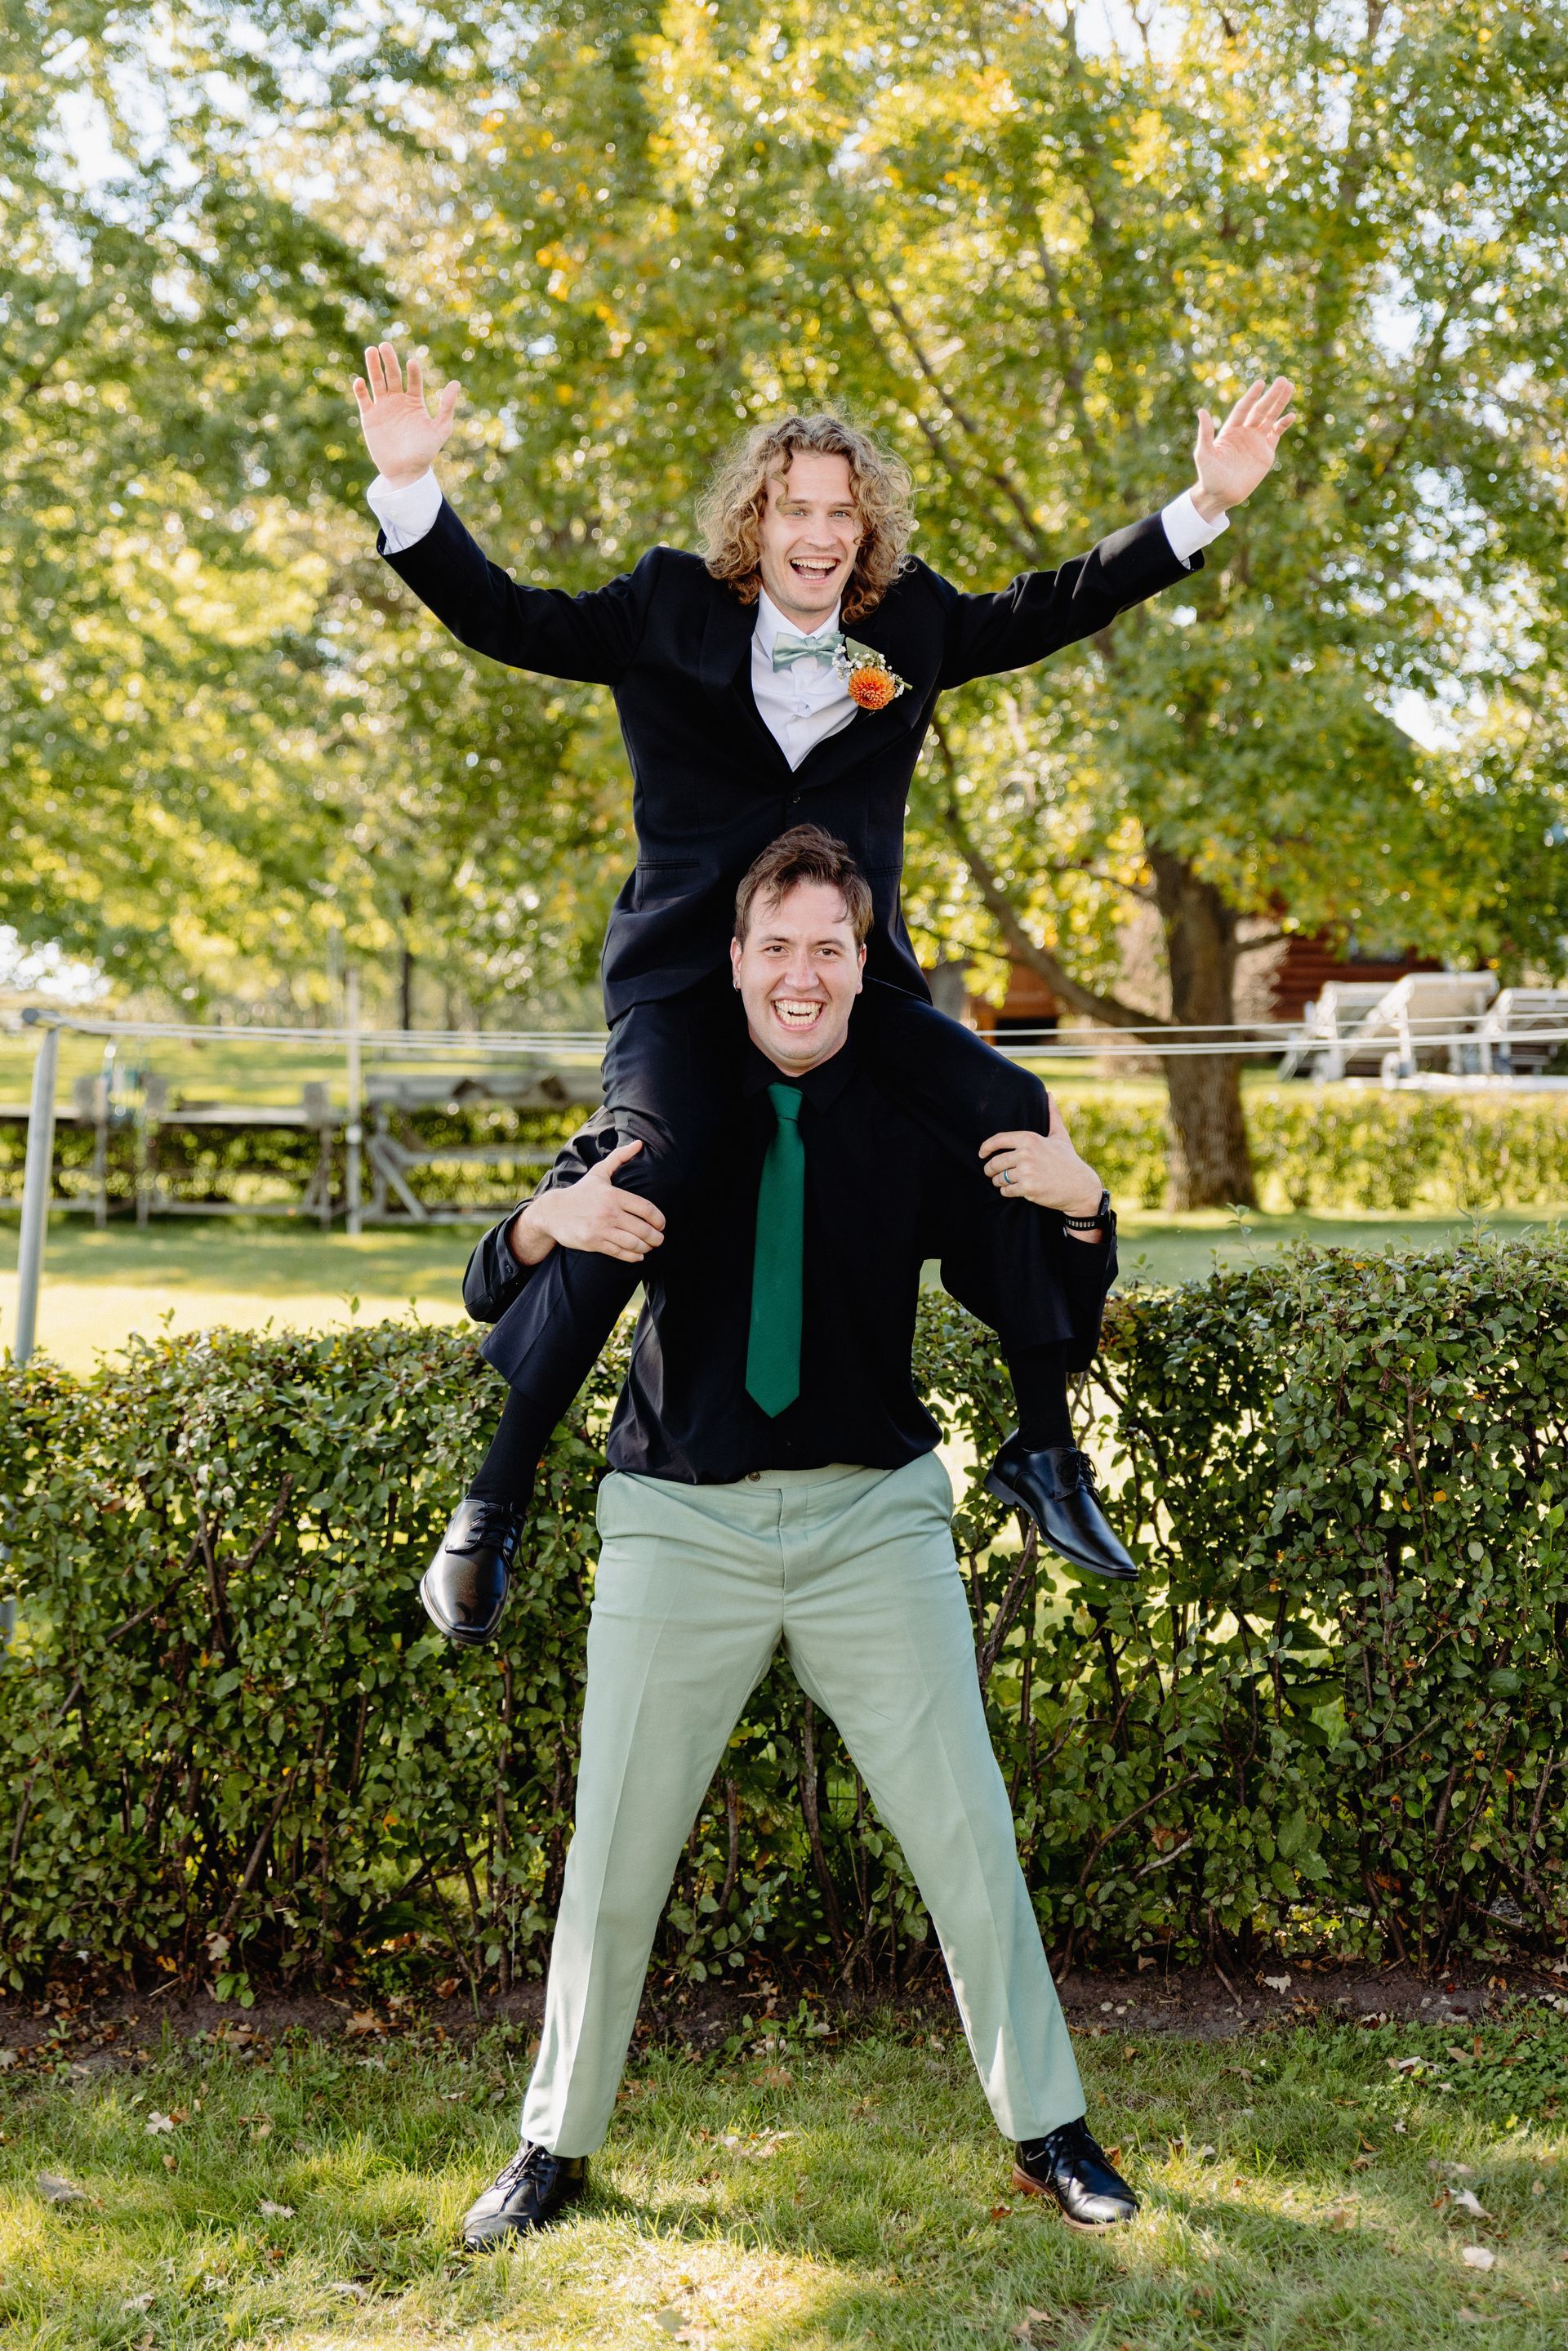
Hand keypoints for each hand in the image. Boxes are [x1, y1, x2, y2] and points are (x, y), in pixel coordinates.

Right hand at [351, 343, 461, 487]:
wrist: (406, 472)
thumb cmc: (424, 452)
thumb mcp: (440, 429)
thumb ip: (447, 407)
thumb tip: (456, 383)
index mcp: (414, 401)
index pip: (413, 380)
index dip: (412, 372)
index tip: (412, 364)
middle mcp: (397, 400)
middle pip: (392, 375)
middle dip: (388, 360)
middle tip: (385, 346)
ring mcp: (382, 407)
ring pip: (376, 382)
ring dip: (373, 367)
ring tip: (371, 351)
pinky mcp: (369, 417)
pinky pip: (364, 400)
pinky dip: (361, 390)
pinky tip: (360, 381)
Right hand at [508, 1140, 664, 1266]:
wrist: (553, 1212)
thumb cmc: (581, 1192)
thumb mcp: (599, 1172)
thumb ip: (620, 1157)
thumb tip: (639, 1143)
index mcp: (614, 1195)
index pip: (646, 1209)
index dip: (659, 1219)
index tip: (662, 1224)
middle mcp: (609, 1212)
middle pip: (643, 1229)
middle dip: (656, 1237)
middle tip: (660, 1239)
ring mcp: (601, 1229)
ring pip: (634, 1243)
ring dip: (647, 1247)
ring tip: (650, 1246)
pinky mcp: (594, 1242)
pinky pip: (620, 1253)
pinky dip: (633, 1256)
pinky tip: (639, 1255)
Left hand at [980, 1105, 1104, 1231]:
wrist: (1080, 1186)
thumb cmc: (1068, 1160)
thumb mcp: (1060, 1135)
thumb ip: (1052, 1115)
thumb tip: (1049, 1094)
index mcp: (1031, 1139)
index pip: (999, 1140)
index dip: (986, 1147)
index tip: (981, 1153)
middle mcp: (1026, 1154)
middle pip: (996, 1162)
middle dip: (989, 1169)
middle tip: (990, 1172)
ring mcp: (1027, 1172)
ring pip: (1000, 1178)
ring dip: (998, 1181)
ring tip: (1002, 1181)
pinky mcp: (1028, 1189)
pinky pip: (1007, 1191)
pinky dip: (1006, 1191)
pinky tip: (1011, 1190)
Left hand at [1190, 375, 1295, 520]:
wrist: (1221, 495)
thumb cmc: (1209, 476)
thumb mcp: (1204, 454)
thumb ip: (1205, 433)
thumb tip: (1202, 411)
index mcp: (1230, 430)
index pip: (1244, 408)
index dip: (1252, 396)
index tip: (1260, 384)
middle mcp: (1244, 432)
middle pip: (1260, 409)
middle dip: (1272, 396)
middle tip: (1283, 380)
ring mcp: (1256, 441)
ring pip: (1270, 418)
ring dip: (1280, 403)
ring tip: (1289, 387)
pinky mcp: (1266, 452)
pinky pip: (1276, 434)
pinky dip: (1283, 424)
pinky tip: (1291, 415)